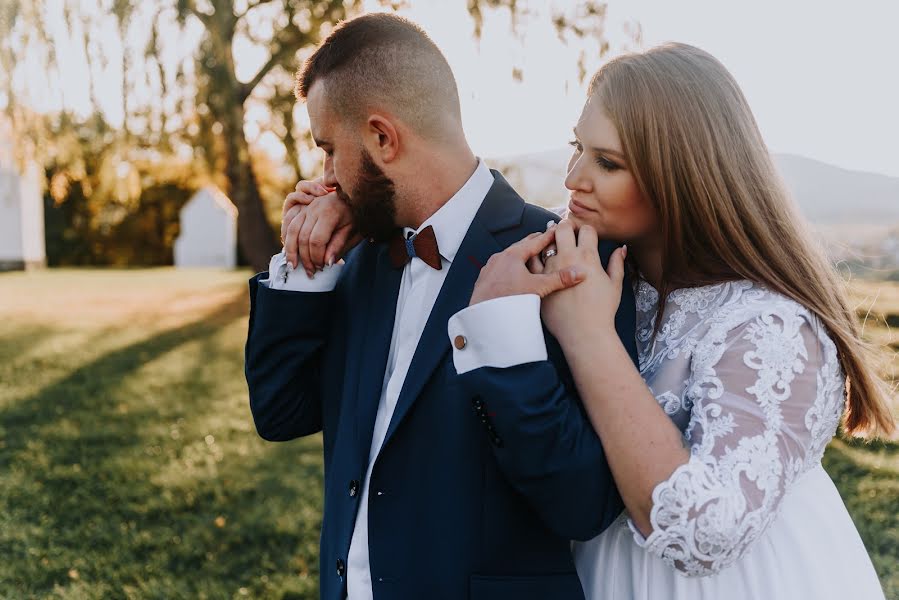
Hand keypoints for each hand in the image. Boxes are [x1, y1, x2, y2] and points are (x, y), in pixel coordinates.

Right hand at [281, 179, 360, 275]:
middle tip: (311, 272)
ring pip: (291, 230)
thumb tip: (328, 264)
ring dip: (291, 250)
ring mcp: (306, 206)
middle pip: (302, 237)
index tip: (322, 268)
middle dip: (305, 258)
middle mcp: (314, 208)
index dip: (316, 257)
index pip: (316, 241)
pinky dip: (287, 238)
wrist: (354, 194)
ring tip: (294, 266)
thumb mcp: (353, 231)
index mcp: (329, 214)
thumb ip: (339, 246)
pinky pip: (289, 222)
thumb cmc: (356, 215)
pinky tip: (290, 250)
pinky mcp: (302, 207)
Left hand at [469, 228, 585, 305]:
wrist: (484, 314)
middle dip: (534, 242)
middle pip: (521, 246)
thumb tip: (580, 273)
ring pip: (509, 256)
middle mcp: (500, 257)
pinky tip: (512, 273)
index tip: (557, 228)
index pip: (536, 241)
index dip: (549, 235)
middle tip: (545, 237)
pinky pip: (500, 267)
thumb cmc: (509, 300)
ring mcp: (490, 267)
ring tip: (530, 255)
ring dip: (521, 254)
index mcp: (514, 255)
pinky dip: (509, 266)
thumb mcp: (538, 288)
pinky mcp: (484, 278)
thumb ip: (559, 279)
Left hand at [532, 219, 626, 345]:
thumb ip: (617, 264)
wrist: (583, 332)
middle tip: (567, 231)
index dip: (587, 230)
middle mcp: (567, 258)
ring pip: (545, 242)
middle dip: (565, 226)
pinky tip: (538, 258)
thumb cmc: (602, 310)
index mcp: (588, 256)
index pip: (586, 230)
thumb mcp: (615, 285)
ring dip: (549, 240)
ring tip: (553, 242)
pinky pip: (532, 261)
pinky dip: (535, 256)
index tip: (586, 234)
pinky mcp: (538, 280)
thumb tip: (620, 249)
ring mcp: (550, 267)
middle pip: (563, 229)